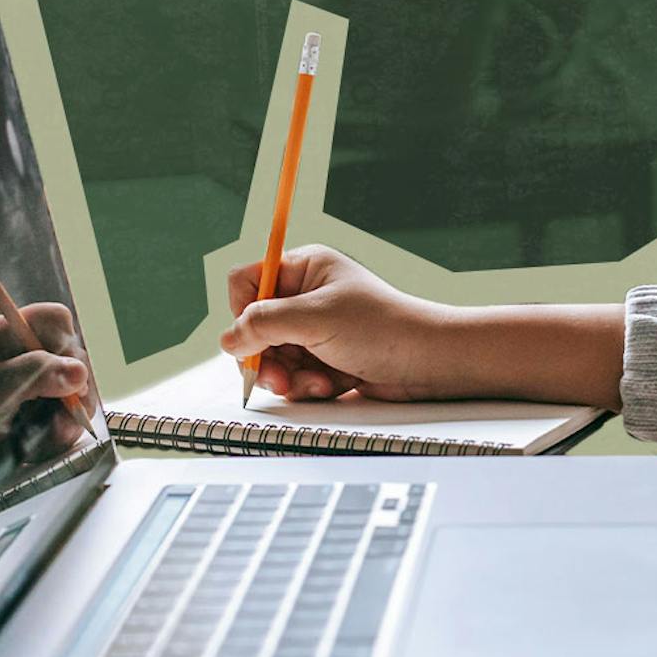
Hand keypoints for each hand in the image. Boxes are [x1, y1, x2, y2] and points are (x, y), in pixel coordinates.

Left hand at [0, 302, 94, 460]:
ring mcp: (36, 386)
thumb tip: (79, 372)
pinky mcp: (42, 414)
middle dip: (76, 384)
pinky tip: (42, 445)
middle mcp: (23, 356)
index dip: (66, 343)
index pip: (53, 320)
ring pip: (80, 389)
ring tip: (51, 434)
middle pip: (75, 354)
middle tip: (71, 408)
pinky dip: (64, 433)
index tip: (67, 374)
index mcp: (3, 336)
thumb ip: (32, 374)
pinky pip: (72, 417)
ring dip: (72, 414)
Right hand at [219, 245, 466, 401]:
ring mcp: (315, 331)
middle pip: (255, 327)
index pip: (247, 281)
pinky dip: (307, 386)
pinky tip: (330, 386)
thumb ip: (264, 324)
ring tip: (315, 382)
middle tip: (280, 376)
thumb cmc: (383, 327)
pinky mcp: (325, 361)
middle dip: (266, 356)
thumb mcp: (316, 318)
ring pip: (273, 358)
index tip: (253, 335)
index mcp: (305, 269)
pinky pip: (295, 377)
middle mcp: (307, 298)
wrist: (429, 363)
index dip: (243, 310)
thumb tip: (227, 339)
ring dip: (289, 377)